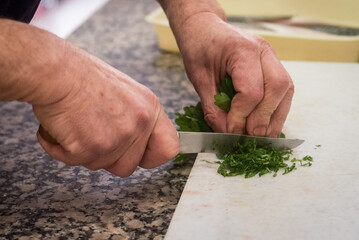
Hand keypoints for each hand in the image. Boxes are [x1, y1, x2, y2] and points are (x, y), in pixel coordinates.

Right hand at [33, 43, 178, 176]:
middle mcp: (139, 124)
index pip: (168, 148)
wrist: (55, 71)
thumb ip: (135, 119)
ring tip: (75, 124)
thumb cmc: (82, 75)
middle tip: (91, 133)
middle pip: (128, 166)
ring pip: (100, 166)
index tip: (140, 157)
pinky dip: (61, 149)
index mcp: (149, 109)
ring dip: (83, 152)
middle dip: (107, 157)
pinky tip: (60, 127)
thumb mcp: (125, 92)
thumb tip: (134, 141)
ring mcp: (117, 138)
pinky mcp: (92, 148)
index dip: (151, 157)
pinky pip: (75, 162)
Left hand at [176, 13, 293, 136]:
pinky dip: (275, 109)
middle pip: (277, 88)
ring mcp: (272, 56)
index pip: (252, 90)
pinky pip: (283, 90)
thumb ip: (213, 108)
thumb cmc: (199, 48)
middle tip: (251, 138)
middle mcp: (263, 50)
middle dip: (264, 118)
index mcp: (242, 49)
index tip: (232, 132)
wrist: (205, 29)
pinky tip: (265, 124)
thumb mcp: (199, 79)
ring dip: (275, 117)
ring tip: (261, 137)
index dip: (242, 116)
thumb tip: (228, 134)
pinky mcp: (273, 65)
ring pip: (286, 90)